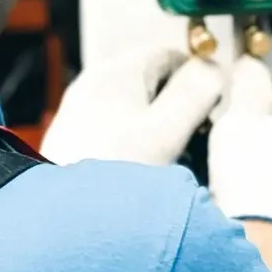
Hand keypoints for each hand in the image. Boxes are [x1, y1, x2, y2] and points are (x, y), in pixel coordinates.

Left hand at [41, 45, 222, 165]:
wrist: (57, 217)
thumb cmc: (112, 171)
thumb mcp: (164, 132)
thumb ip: (194, 94)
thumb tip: (213, 68)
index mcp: (116, 71)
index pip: (168, 54)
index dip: (197, 77)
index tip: (212, 110)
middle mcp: (94, 84)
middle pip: (151, 82)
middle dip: (179, 106)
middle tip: (196, 140)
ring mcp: (80, 112)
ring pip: (135, 108)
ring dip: (160, 129)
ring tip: (171, 161)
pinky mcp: (74, 140)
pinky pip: (116, 131)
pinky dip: (136, 145)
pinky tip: (142, 173)